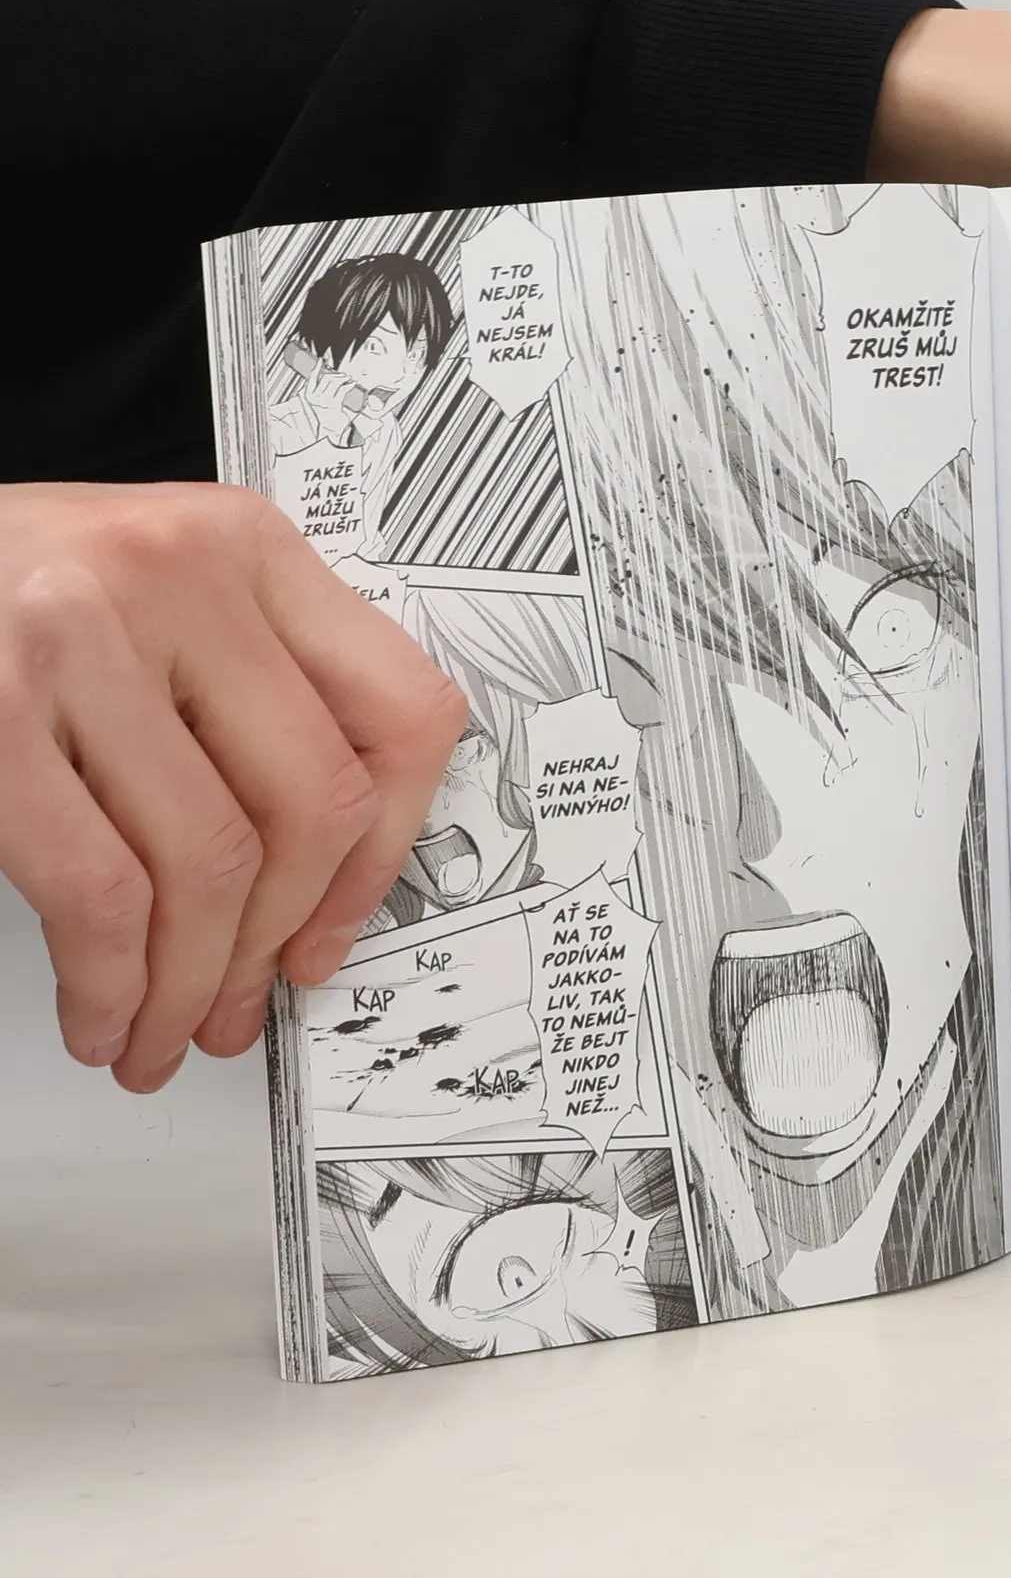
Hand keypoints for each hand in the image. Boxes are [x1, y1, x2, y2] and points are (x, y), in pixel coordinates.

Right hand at [0, 483, 466, 1091]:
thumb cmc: (3, 587)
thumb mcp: (157, 602)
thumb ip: (251, 703)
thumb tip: (317, 891)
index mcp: (251, 548)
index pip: (403, 715)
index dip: (384, 853)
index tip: (337, 927)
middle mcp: (181, 575)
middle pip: (314, 805)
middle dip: (277, 940)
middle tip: (238, 1004)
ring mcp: (82, 634)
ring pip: (211, 863)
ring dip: (188, 985)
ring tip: (162, 1028)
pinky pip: (99, 889)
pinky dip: (110, 981)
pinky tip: (103, 1010)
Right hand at [301, 359, 362, 445]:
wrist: (332, 430)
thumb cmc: (329, 416)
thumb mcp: (322, 401)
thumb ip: (323, 390)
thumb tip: (331, 375)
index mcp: (309, 395)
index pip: (312, 376)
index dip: (318, 366)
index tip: (322, 359)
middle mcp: (315, 398)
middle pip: (327, 378)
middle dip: (337, 373)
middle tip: (344, 375)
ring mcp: (324, 401)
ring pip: (335, 382)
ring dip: (344, 378)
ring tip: (349, 378)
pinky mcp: (334, 405)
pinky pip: (342, 390)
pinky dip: (349, 385)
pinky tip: (352, 383)